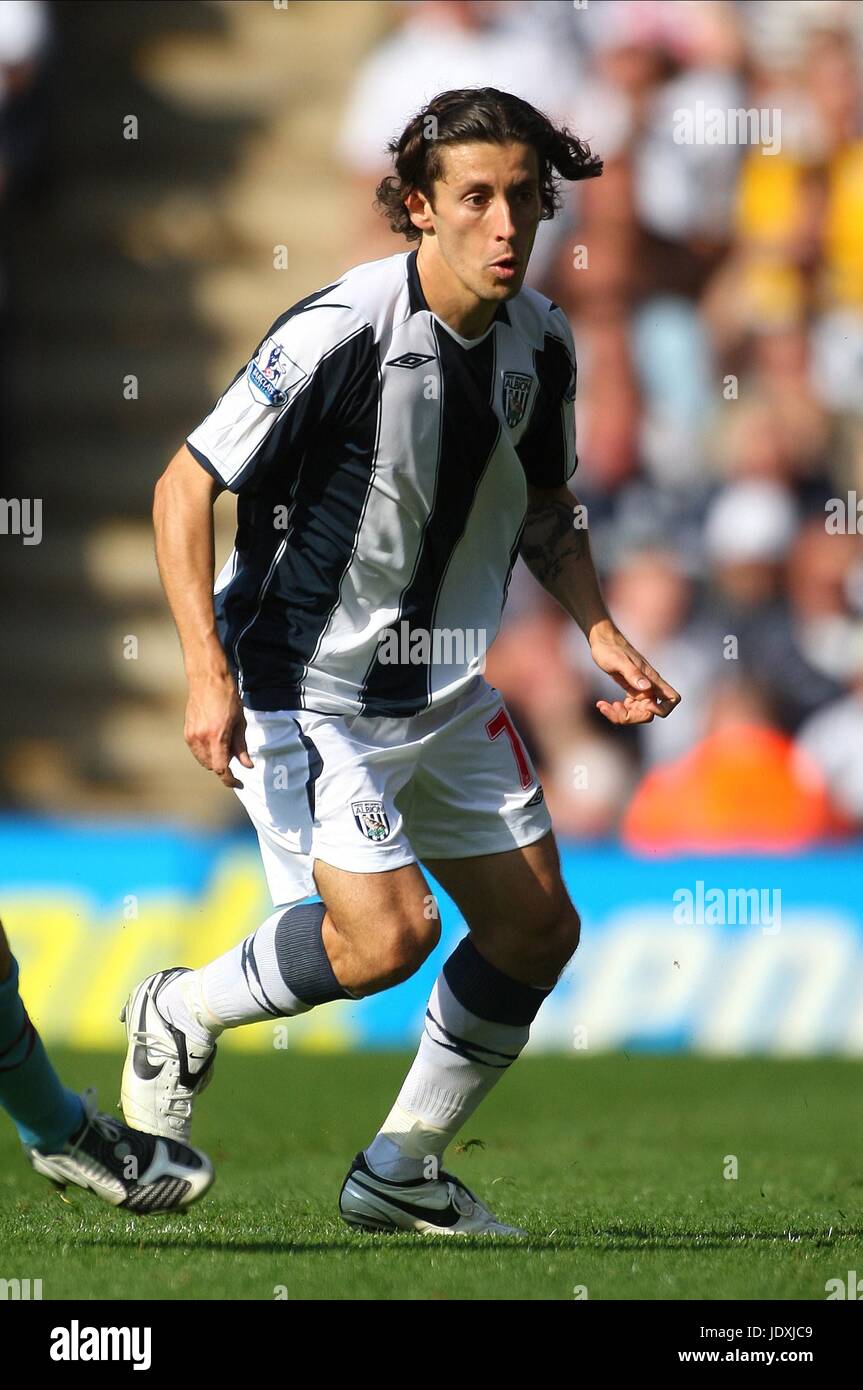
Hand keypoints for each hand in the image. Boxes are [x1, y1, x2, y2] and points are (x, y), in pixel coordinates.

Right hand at [184, 670, 252, 786]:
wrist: (207, 679)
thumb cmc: (227, 697)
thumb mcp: (240, 722)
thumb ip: (241, 746)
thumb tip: (247, 765)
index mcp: (216, 737)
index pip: (221, 768)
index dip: (230, 780)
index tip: (238, 783)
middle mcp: (201, 739)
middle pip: (212, 766)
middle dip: (224, 766)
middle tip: (235, 755)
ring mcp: (191, 736)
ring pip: (203, 760)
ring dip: (214, 759)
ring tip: (224, 743)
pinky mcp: (186, 732)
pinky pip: (196, 751)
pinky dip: (206, 752)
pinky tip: (214, 739)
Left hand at [588, 621, 680, 725]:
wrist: (602, 640)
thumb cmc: (610, 648)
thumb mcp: (619, 661)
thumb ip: (633, 673)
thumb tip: (646, 687)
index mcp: (651, 679)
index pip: (672, 699)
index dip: (661, 709)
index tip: (644, 705)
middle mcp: (648, 687)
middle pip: (650, 714)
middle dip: (632, 717)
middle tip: (613, 706)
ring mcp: (639, 690)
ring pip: (637, 714)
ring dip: (621, 716)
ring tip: (602, 705)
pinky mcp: (630, 692)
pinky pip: (628, 709)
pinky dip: (616, 711)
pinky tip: (602, 704)